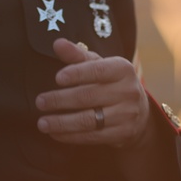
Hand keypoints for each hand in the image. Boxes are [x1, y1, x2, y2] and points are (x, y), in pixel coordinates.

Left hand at [35, 37, 149, 147]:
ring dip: (62, 122)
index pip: (98, 70)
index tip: (57, 78)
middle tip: (40, 101)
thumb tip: (57, 43)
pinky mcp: (123, 134)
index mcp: (123, 69)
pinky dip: (70, 136)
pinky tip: (55, 133)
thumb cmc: (112, 82)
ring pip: (89, 120)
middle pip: (89, 96)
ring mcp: (127, 114)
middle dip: (61, 100)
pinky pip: (92, 136)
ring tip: (42, 122)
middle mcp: (128, 91)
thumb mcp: (99, 65)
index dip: (77, 74)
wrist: (140, 112)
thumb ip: (78, 55)